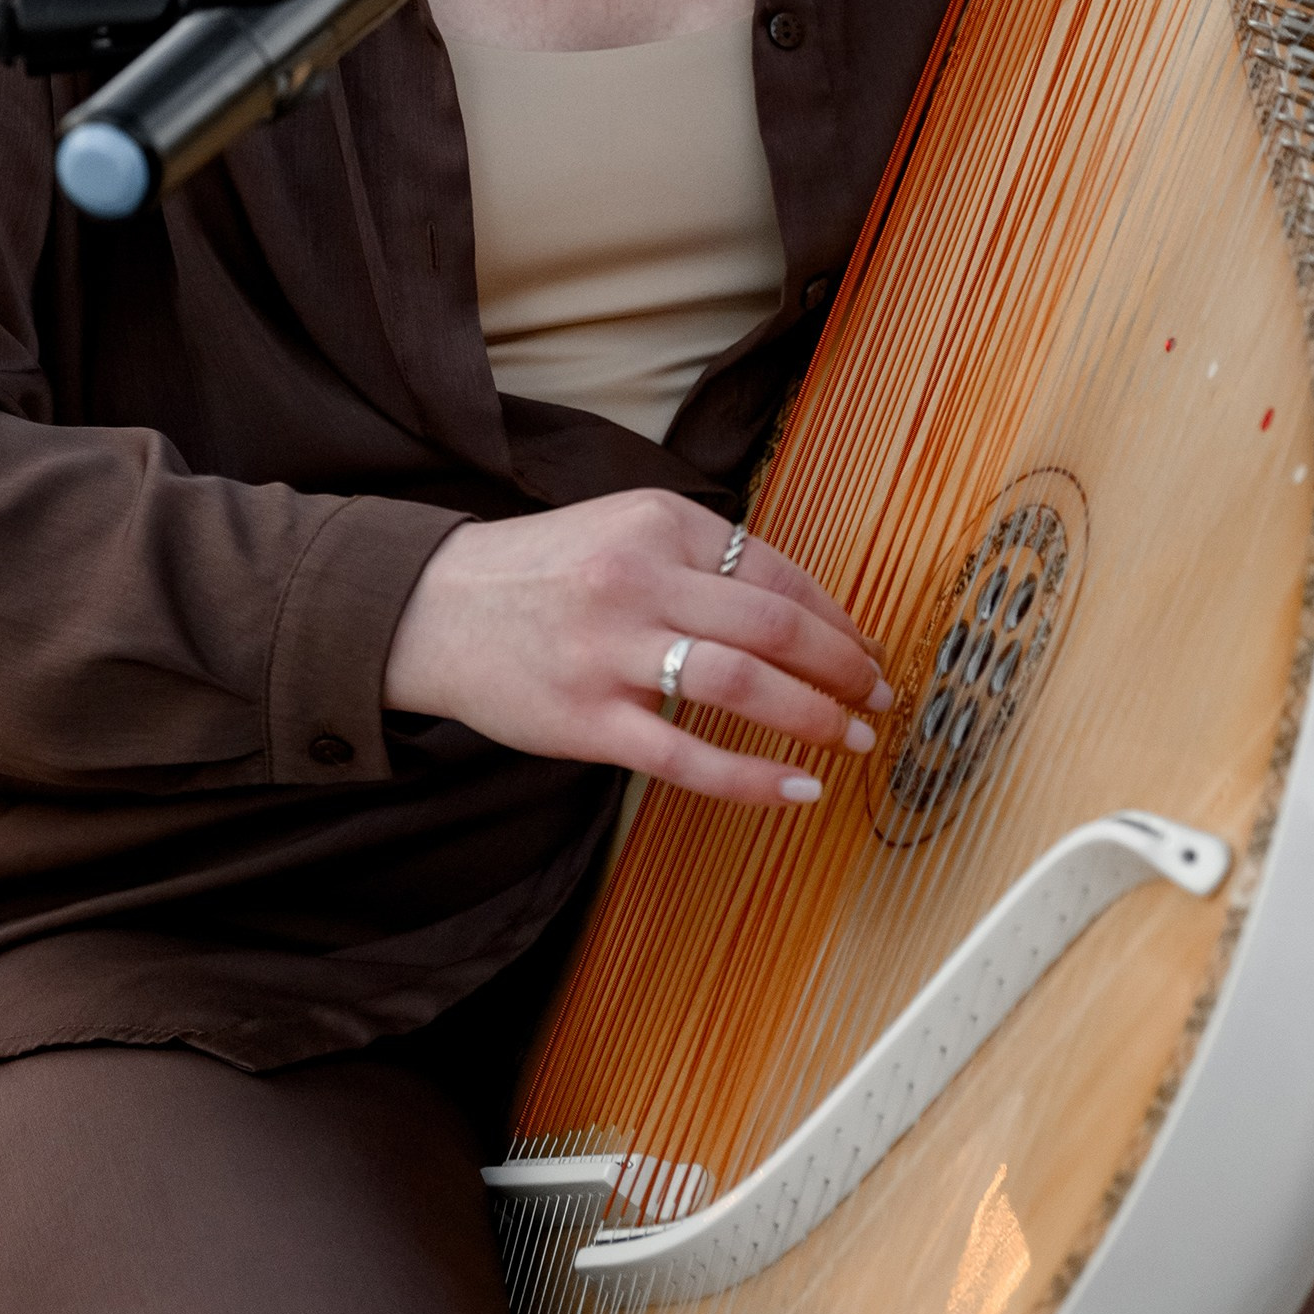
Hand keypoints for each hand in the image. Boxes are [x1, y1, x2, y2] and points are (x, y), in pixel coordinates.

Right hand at [383, 490, 890, 807]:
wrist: (434, 607)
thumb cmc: (541, 573)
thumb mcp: (621, 528)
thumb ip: (699, 556)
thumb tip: (801, 610)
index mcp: (656, 521)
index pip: (775, 571)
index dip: (837, 618)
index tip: (868, 649)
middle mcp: (637, 578)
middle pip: (773, 626)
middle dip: (844, 667)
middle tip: (880, 696)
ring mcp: (610, 652)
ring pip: (742, 686)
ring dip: (815, 716)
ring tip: (852, 738)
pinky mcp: (586, 720)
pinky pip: (688, 759)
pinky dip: (755, 780)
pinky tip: (798, 792)